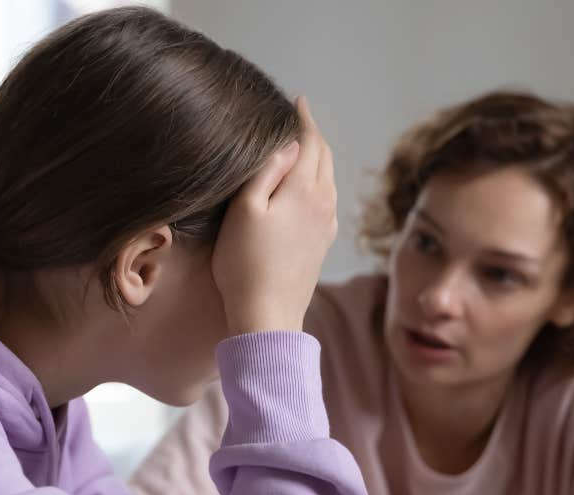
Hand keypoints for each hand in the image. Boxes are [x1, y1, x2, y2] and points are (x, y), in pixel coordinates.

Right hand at [212, 97, 337, 336]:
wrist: (268, 315)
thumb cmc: (245, 264)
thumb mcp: (244, 211)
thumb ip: (266, 172)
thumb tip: (289, 145)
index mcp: (305, 190)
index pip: (311, 141)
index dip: (304, 118)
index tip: (298, 100)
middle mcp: (324, 203)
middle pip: (325, 157)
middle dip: (313, 134)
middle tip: (299, 118)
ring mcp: (327, 225)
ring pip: (329, 178)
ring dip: (318, 157)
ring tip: (302, 146)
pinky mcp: (323, 244)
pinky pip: (328, 199)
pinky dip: (320, 180)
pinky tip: (308, 186)